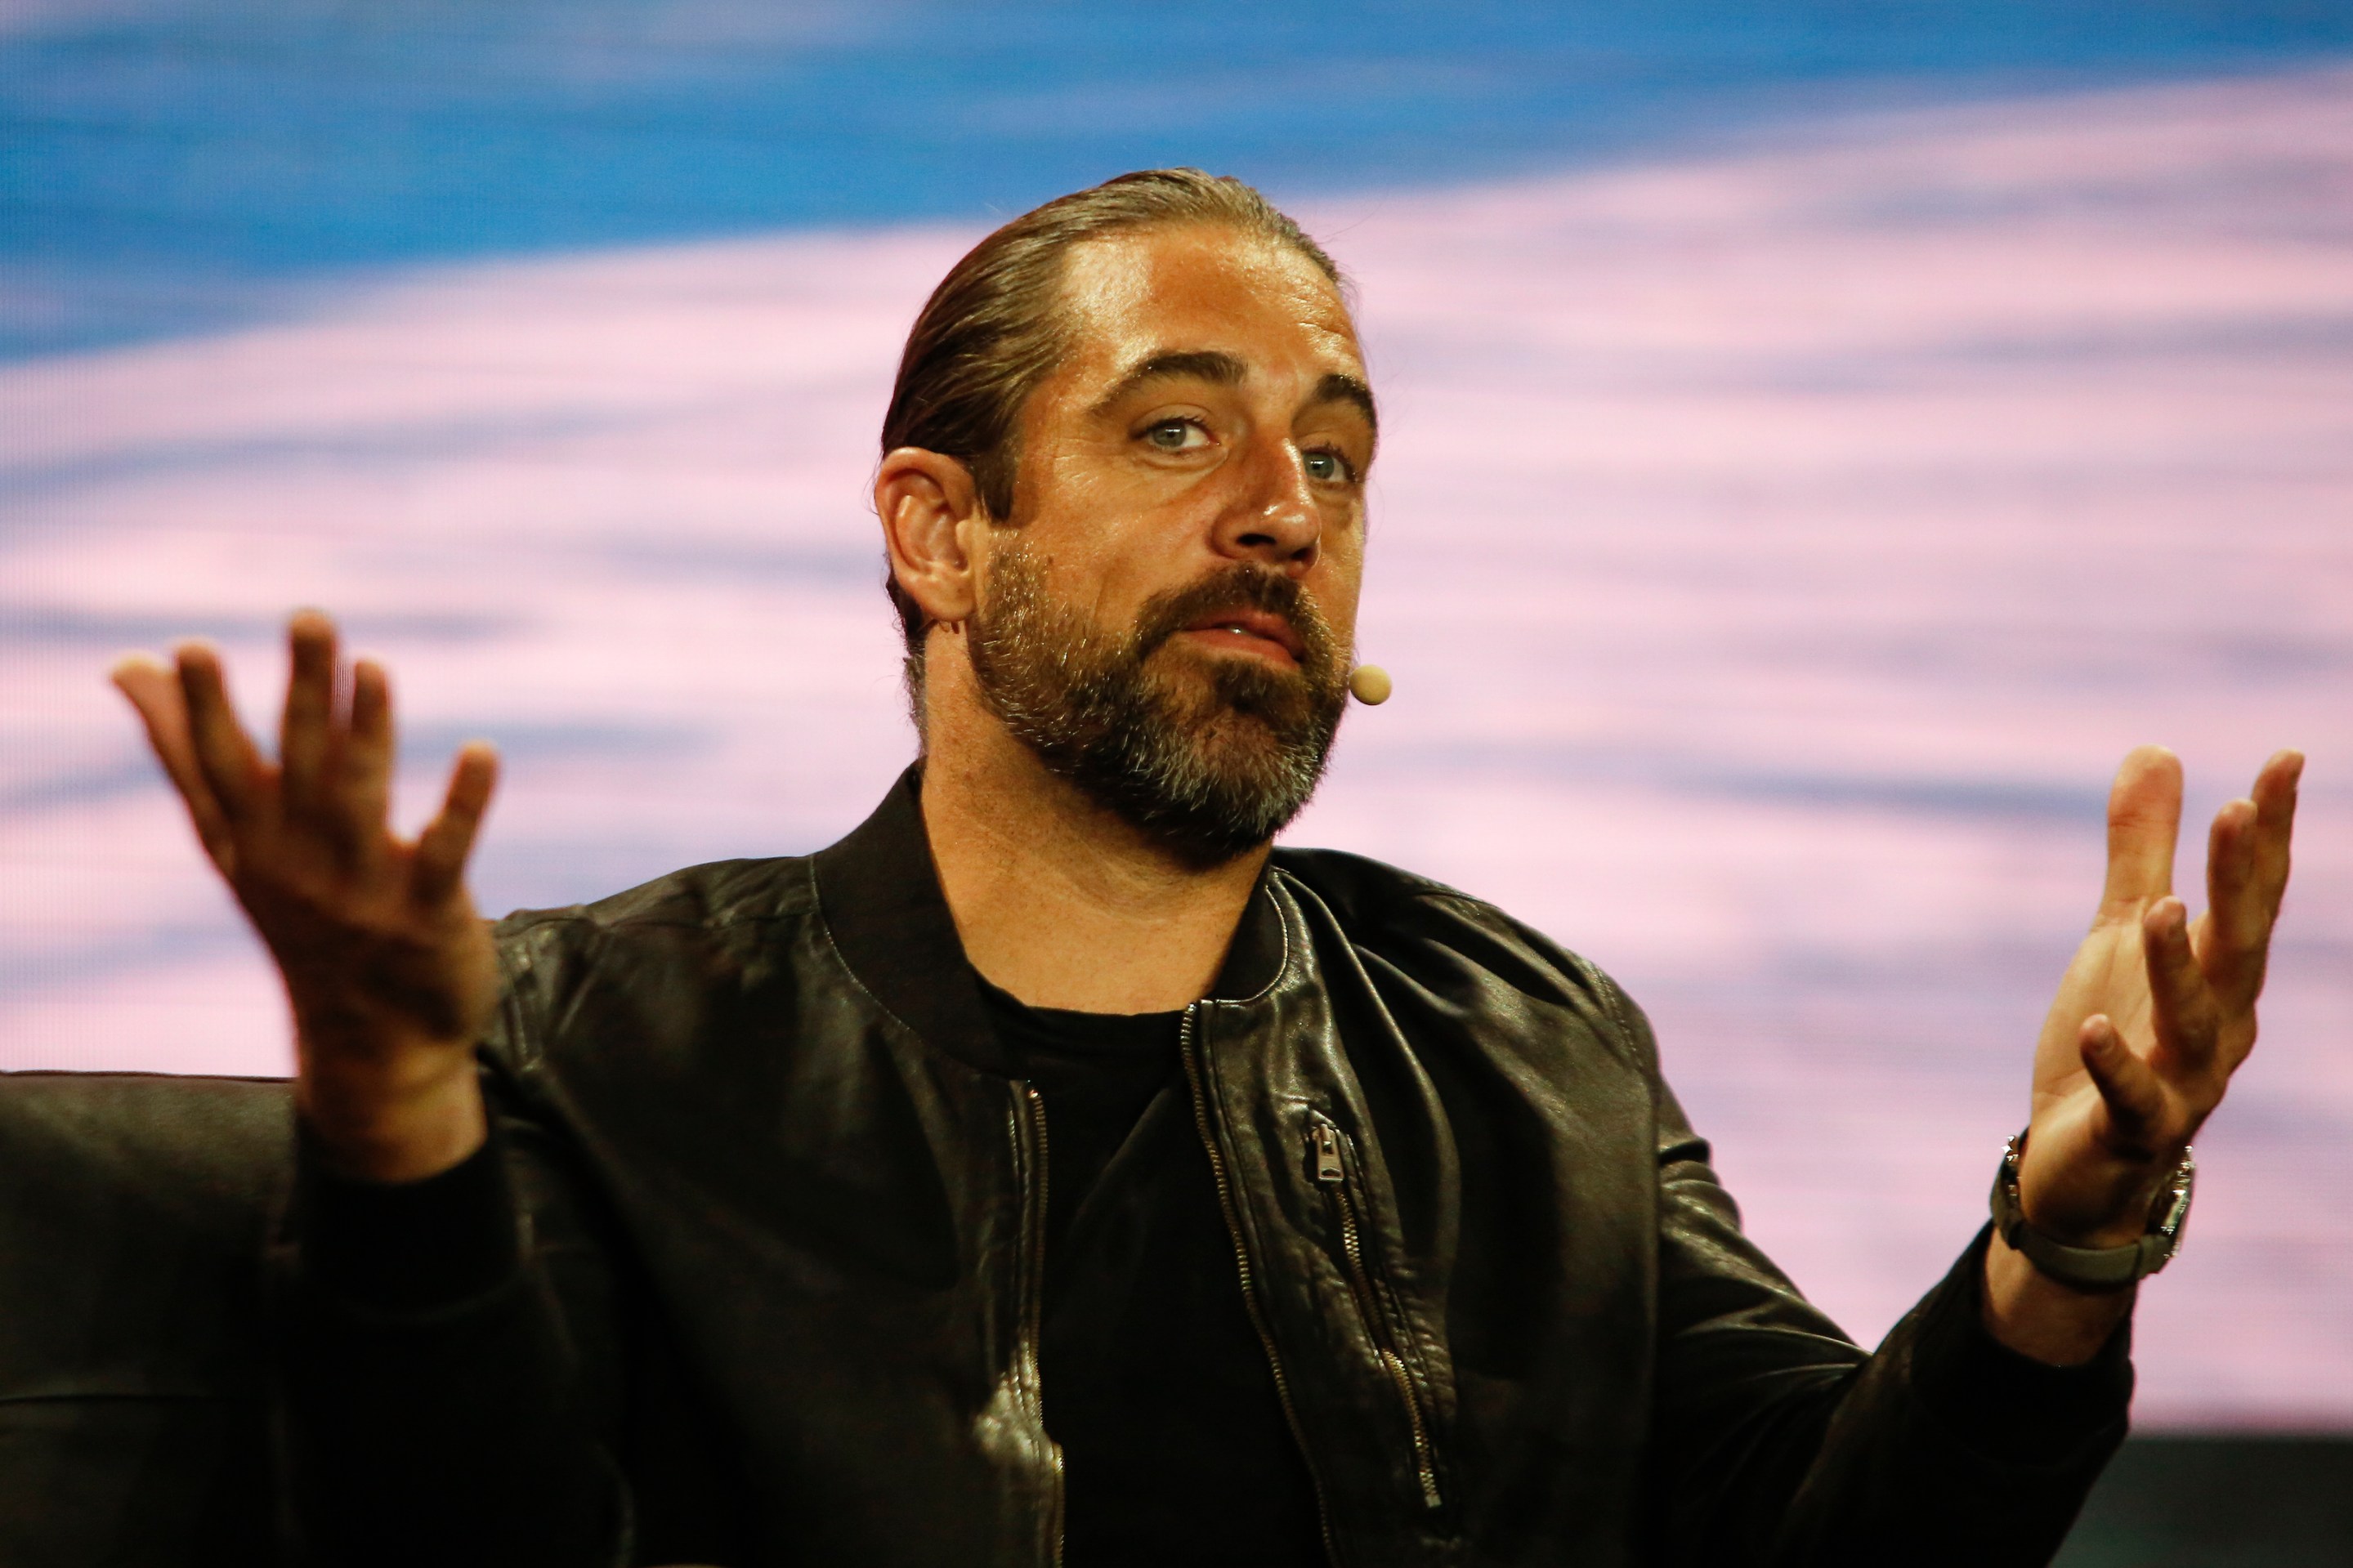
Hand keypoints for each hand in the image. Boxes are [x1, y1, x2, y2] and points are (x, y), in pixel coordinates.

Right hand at [112, 610, 499, 1181]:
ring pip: (361, 799)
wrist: (374, 1044)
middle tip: (311, 617)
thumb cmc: (303, 919)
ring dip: (368, 732)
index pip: (218, 767)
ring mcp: (363, 889)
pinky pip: (447, 852)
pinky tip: (482, 752)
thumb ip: (187, 753)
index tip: (193, 648)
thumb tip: (127, 669)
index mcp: (251, 840)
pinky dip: (463, 803)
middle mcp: (298, 862)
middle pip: (297, 765)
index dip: (203, 712)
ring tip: (375, 667)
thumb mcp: (235, 843)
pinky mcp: (429, 913)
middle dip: (303, 691)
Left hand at [1984, 744, 2300, 1359]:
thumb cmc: (2117, 1039)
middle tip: (2240, 807)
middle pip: (2239, 946)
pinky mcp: (2134, 1129)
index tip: (2285, 759)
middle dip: (2242, 881)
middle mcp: (2219, 1025)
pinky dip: (2116, 1063)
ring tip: (2160, 909)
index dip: (2269, 830)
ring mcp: (2184, 1081)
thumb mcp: (2120, 936)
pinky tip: (2092, 1028)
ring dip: (2178, 965)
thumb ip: (2141, 852)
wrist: (2082, 1167)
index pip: (2252, 894)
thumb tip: (2157, 748)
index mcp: (2221, 975)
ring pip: (2193, 1020)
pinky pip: (2133, 1096)